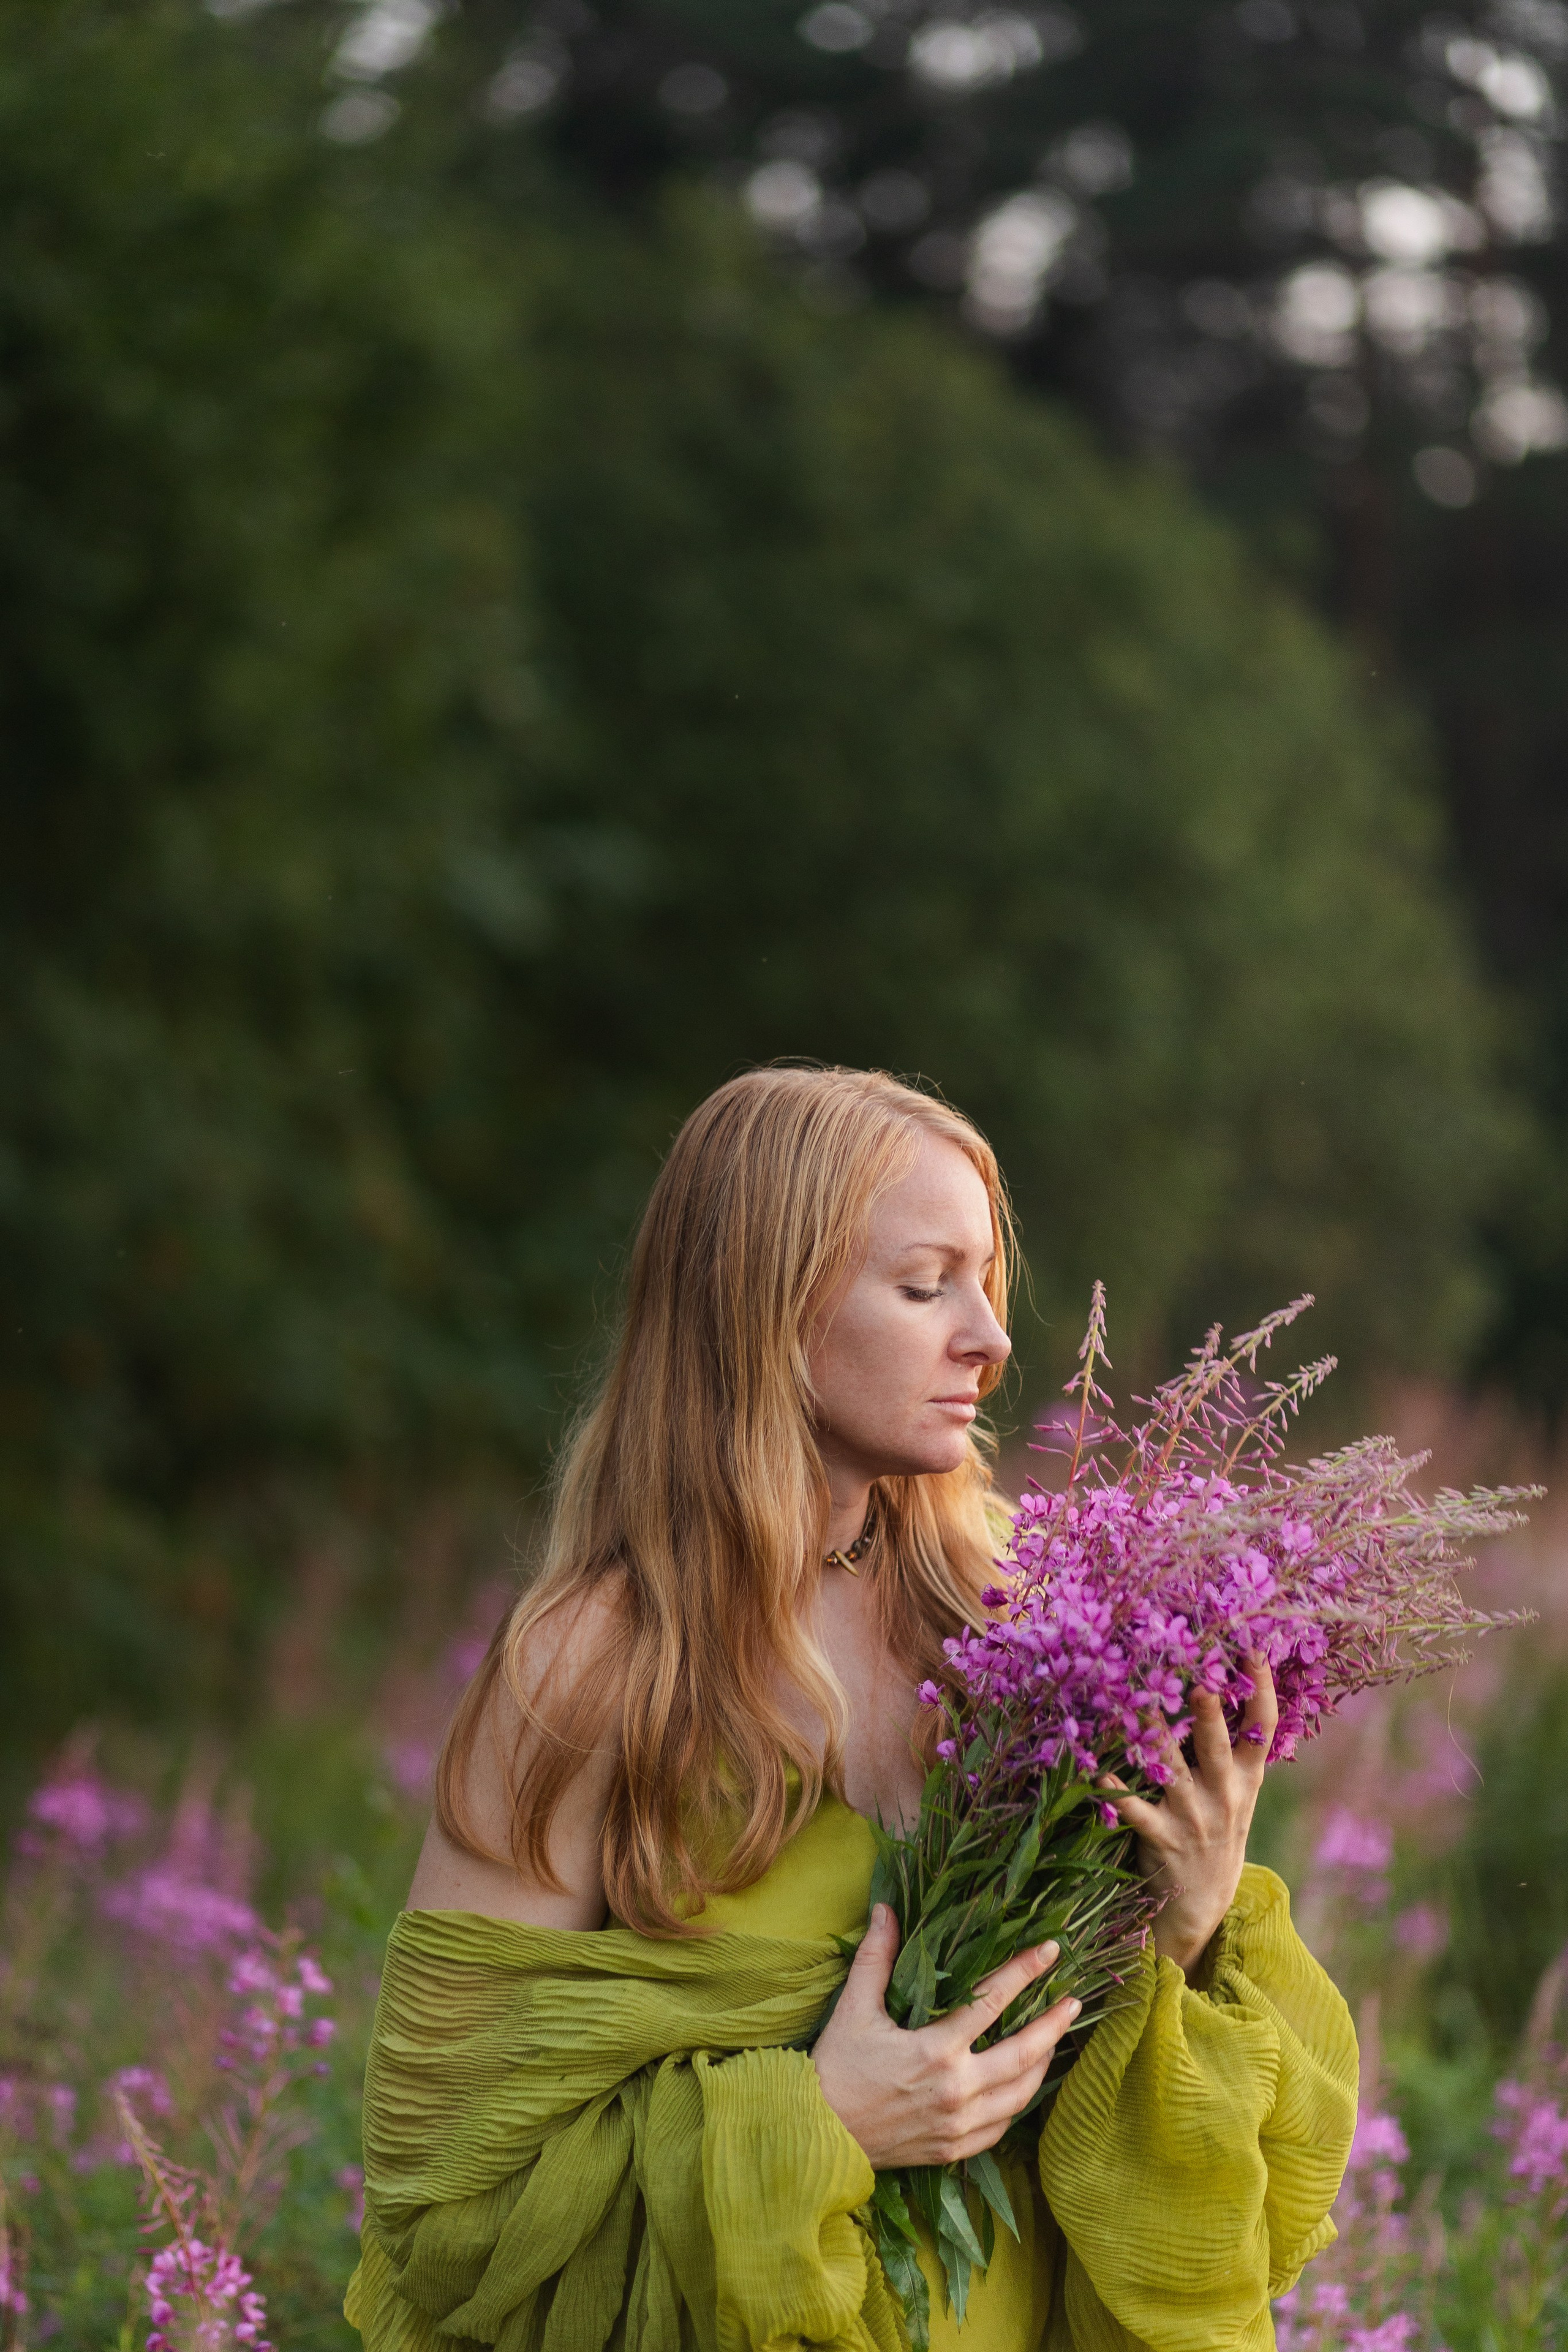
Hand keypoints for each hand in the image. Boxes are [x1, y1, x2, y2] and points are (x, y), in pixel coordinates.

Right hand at [811, 1906, 1081, 2168]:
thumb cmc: (836, 2067)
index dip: (1024, 1972)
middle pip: (1023, 2054)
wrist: (818, 2134)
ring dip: (1043, 2064)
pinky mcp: (954, 2149)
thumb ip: (875, 1958)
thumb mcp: (854, 2008)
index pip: (992, 2002)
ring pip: (1020, 2095)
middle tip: (1075, 2002)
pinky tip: (1024, 2087)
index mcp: (935, 2050)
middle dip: (1054, 2025)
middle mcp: (956, 2090)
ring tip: (1056, 2041)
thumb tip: (887, 1910)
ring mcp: (959, 2124)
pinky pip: (1002, 2128)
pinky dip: (1018, 2103)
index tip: (1050, 1950)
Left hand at [1102, 1653, 1277, 1979]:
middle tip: (1199, 1676)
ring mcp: (1193, 1817)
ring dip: (1152, 1736)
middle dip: (1210, 1711)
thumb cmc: (1216, 1831)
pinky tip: (1097, 1773)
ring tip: (1133, 1701)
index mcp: (1247, 1777)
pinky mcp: (1161, 1838)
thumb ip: (1233, 1748)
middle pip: (1219, 1743)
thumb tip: (1223, 1681)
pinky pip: (1135, 1810)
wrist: (1203, 1906)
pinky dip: (1115, 1791)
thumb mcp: (1238, 1792)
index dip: (1261, 1687)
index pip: (1264, 1726)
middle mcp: (1225, 1794)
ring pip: (1172, 1769)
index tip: (1254, 1646)